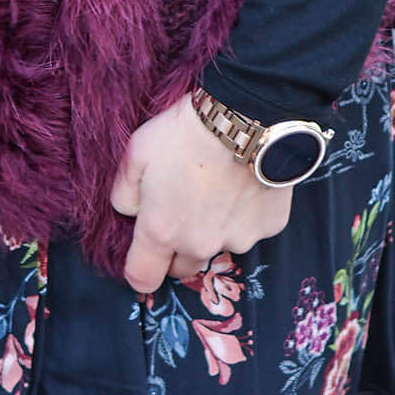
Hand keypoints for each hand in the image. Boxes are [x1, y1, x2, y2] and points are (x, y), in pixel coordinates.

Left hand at [110, 90, 293, 293]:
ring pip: (220, 245)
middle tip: (182, 207)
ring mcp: (238, 239)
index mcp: (161, 230)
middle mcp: (199, 245)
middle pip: (183, 267)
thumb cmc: (184, 132)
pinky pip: (252, 227)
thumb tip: (129, 212)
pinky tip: (245, 181)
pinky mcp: (270, 227)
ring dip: (215, 227)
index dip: (139, 269)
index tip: (143, 255)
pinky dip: (246, 213)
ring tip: (218, 186)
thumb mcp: (136, 152)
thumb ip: (124, 193)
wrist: (246, 116)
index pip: (142, 278)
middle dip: (178, 247)